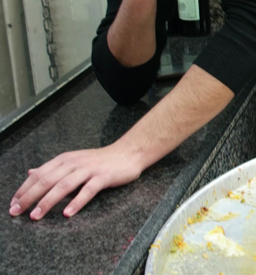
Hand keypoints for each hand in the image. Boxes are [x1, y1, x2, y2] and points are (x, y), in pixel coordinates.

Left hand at [9, 144, 142, 219]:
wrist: (128, 153)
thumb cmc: (100, 160)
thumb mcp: (74, 161)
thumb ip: (53, 169)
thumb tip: (31, 173)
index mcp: (64, 159)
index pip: (39, 175)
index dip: (24, 189)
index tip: (13, 204)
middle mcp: (73, 163)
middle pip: (47, 180)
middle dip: (29, 197)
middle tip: (17, 212)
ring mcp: (88, 169)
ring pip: (63, 186)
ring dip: (47, 202)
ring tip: (36, 216)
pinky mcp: (103, 176)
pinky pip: (88, 190)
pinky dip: (76, 202)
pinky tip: (67, 213)